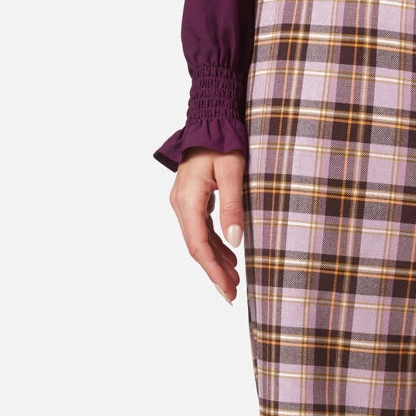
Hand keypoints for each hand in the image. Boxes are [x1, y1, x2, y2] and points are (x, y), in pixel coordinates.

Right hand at [169, 149, 245, 303]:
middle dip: (214, 272)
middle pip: (196, 247)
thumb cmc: (223, 142)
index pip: (199, 245)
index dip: (213, 271)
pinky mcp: (191, 199)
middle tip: (232, 295)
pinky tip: (229, 256)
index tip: (227, 290)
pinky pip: (201, 228)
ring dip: (216, 260)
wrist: (210, 120)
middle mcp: (181, 204)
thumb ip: (233, 206)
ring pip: (198, 240)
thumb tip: (235, 242)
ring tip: (235, 280)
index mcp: (188, 200)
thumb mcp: (233, 172)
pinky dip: (215, 245)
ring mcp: (184, 202)